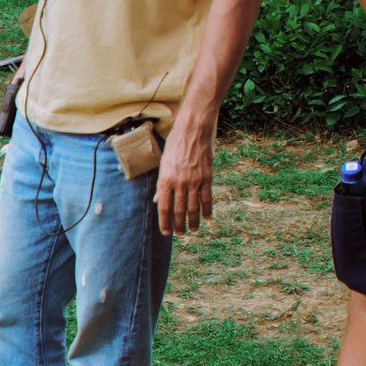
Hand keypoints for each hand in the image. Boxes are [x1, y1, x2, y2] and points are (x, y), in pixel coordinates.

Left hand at [154, 118, 214, 236]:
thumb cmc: (175, 146)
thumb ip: (162, 185)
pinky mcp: (207, 177)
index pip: (164, 208)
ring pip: (193, 207)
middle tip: (179, 234)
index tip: (166, 232)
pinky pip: (207, 198)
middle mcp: (179, 183)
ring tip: (193, 230)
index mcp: (165, 180)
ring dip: (193, 221)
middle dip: (178, 225)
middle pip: (178, 211)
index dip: (165, 222)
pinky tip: (206, 217)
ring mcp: (194, 181)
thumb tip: (158, 201)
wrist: (192, 131)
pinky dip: (207, 209)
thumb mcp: (163, 164)